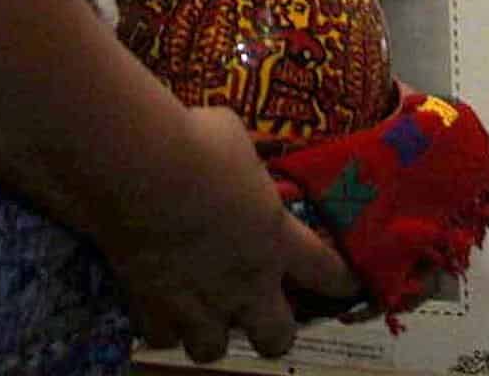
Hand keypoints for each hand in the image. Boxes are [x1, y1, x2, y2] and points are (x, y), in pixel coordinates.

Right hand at [109, 105, 357, 364]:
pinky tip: (156, 306)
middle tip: (259, 311)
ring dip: (208, 333)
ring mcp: (197, 301)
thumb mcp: (234, 138)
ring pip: (211, 350)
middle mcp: (244, 280)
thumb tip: (227, 145)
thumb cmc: (196, 141)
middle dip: (272, 330)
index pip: (326, 272)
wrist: (142, 170)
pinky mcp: (152, 307)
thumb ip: (241, 160)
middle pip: (275, 338)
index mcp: (276, 237)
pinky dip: (160, 326)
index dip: (341, 281)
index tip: (347, 283)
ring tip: (200, 313)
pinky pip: (160, 338)